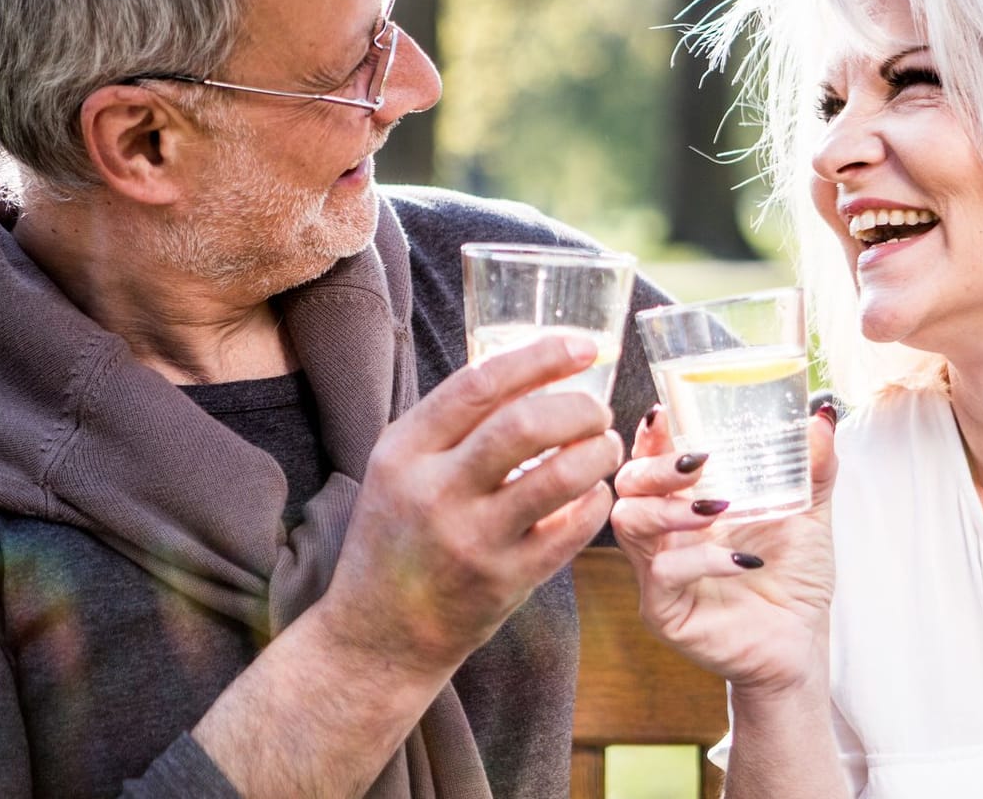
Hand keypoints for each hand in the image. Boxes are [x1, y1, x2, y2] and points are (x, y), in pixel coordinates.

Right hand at [325, 334, 623, 673]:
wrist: (377, 634)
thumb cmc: (398, 538)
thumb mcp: (399, 469)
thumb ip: (451, 424)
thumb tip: (528, 367)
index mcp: (404, 450)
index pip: (480, 383)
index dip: (541, 357)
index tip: (583, 347)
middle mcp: (434, 491)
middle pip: (524, 425)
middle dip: (578, 408)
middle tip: (597, 412)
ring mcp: (471, 540)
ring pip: (558, 476)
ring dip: (597, 452)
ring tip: (605, 448)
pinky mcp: (504, 582)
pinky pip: (572, 530)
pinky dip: (596, 502)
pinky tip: (596, 494)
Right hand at [610, 404, 838, 693]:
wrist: (801, 645)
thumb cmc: (794, 580)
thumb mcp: (807, 515)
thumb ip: (813, 467)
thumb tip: (822, 415)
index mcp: (687, 505)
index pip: (650, 461)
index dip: (649, 437)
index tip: (663, 413)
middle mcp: (665, 536)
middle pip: (628, 486)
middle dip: (655, 466)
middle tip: (697, 460)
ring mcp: (658, 574)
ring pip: (630, 524)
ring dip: (670, 508)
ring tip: (718, 506)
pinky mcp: (665, 611)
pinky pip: (664, 575)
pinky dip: (701, 559)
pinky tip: (742, 560)